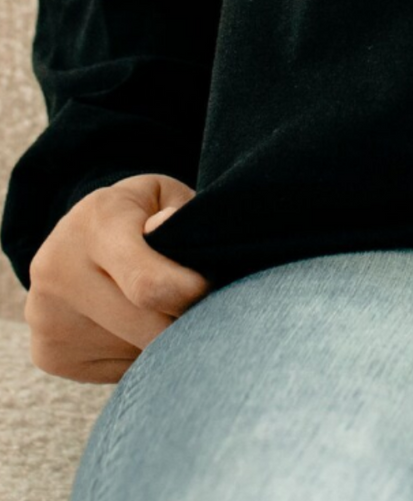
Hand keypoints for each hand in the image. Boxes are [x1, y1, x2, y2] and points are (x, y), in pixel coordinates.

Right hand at [24, 173, 212, 383]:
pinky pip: (116, 372)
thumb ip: (180, 216)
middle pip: (146, 329)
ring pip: (134, 354)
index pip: (147, 283)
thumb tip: (171, 230)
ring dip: (162, 341)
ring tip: (162, 306)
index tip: (209, 289)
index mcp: (97, 226)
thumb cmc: (136, 213)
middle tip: (202, 305)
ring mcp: (48, 319)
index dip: (189, 295)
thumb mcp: (163, 195)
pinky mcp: (49, 354)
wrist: (74, 237)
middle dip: (185, 324)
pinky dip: (137, 355)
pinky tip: (133, 323)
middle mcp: (61, 273)